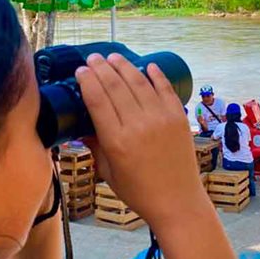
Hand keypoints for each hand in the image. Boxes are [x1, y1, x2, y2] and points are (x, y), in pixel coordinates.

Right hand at [77, 54, 211, 227]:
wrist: (178, 201)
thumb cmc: (139, 192)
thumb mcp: (108, 172)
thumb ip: (95, 146)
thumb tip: (81, 128)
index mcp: (116, 140)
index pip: (97, 100)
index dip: (87, 81)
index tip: (80, 71)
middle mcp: (138, 125)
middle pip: (115, 86)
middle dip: (101, 68)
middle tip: (93, 58)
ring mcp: (161, 119)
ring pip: (139, 82)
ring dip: (124, 66)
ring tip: (114, 57)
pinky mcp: (179, 118)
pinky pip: (165, 89)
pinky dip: (156, 75)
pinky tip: (147, 66)